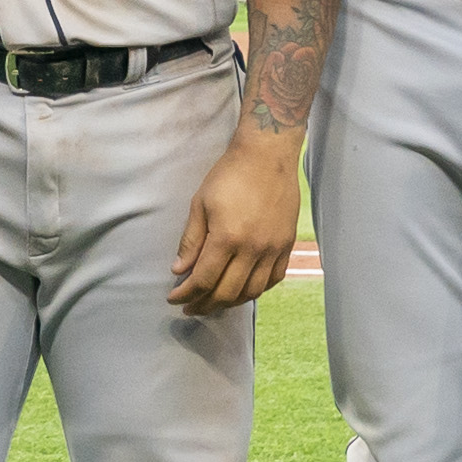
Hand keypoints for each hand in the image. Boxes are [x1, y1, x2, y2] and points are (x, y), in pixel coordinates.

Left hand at [166, 128, 305, 313]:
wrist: (268, 155)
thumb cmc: (229, 175)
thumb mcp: (200, 203)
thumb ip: (191, 240)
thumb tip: (180, 270)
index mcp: (227, 238)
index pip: (204, 280)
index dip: (186, 294)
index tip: (174, 298)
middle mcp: (253, 249)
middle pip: (227, 292)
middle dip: (205, 305)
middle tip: (190, 307)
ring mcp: (273, 249)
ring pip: (252, 291)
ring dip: (230, 302)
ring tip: (214, 302)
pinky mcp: (287, 245)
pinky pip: (273, 279)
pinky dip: (256, 290)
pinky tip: (243, 289)